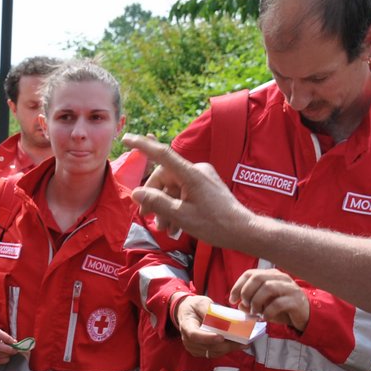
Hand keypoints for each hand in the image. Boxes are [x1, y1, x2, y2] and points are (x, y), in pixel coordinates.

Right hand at [124, 133, 254, 247]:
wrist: (244, 231)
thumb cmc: (216, 224)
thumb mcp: (182, 216)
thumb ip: (157, 203)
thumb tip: (136, 193)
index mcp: (191, 174)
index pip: (162, 154)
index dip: (142, 146)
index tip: (126, 139)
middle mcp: (196, 171)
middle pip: (164, 179)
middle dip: (154, 198)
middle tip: (146, 217)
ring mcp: (202, 179)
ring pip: (173, 189)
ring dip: (165, 208)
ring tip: (164, 229)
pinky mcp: (205, 187)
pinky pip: (183, 194)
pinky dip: (176, 209)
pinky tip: (175, 227)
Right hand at [172, 293, 243, 359]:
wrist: (186, 313)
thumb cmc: (194, 307)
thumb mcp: (200, 302)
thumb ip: (209, 310)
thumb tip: (221, 318)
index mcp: (186, 325)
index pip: (195, 335)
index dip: (208, 338)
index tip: (221, 337)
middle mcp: (187, 339)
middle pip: (207, 346)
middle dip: (225, 345)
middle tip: (241, 341)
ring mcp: (193, 347)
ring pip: (212, 352)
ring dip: (228, 349)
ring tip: (243, 343)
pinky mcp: (199, 351)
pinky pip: (214, 353)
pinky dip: (225, 350)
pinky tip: (235, 345)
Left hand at [231, 268, 309, 331]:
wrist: (304, 317)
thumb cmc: (281, 309)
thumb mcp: (263, 305)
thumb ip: (250, 303)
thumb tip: (239, 304)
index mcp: (271, 275)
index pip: (250, 274)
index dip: (238, 286)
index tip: (232, 299)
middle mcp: (281, 278)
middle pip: (258, 278)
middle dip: (246, 292)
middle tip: (245, 305)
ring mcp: (290, 288)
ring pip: (268, 288)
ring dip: (257, 302)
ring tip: (255, 312)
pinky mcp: (296, 301)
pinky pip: (278, 303)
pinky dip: (267, 311)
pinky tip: (265, 317)